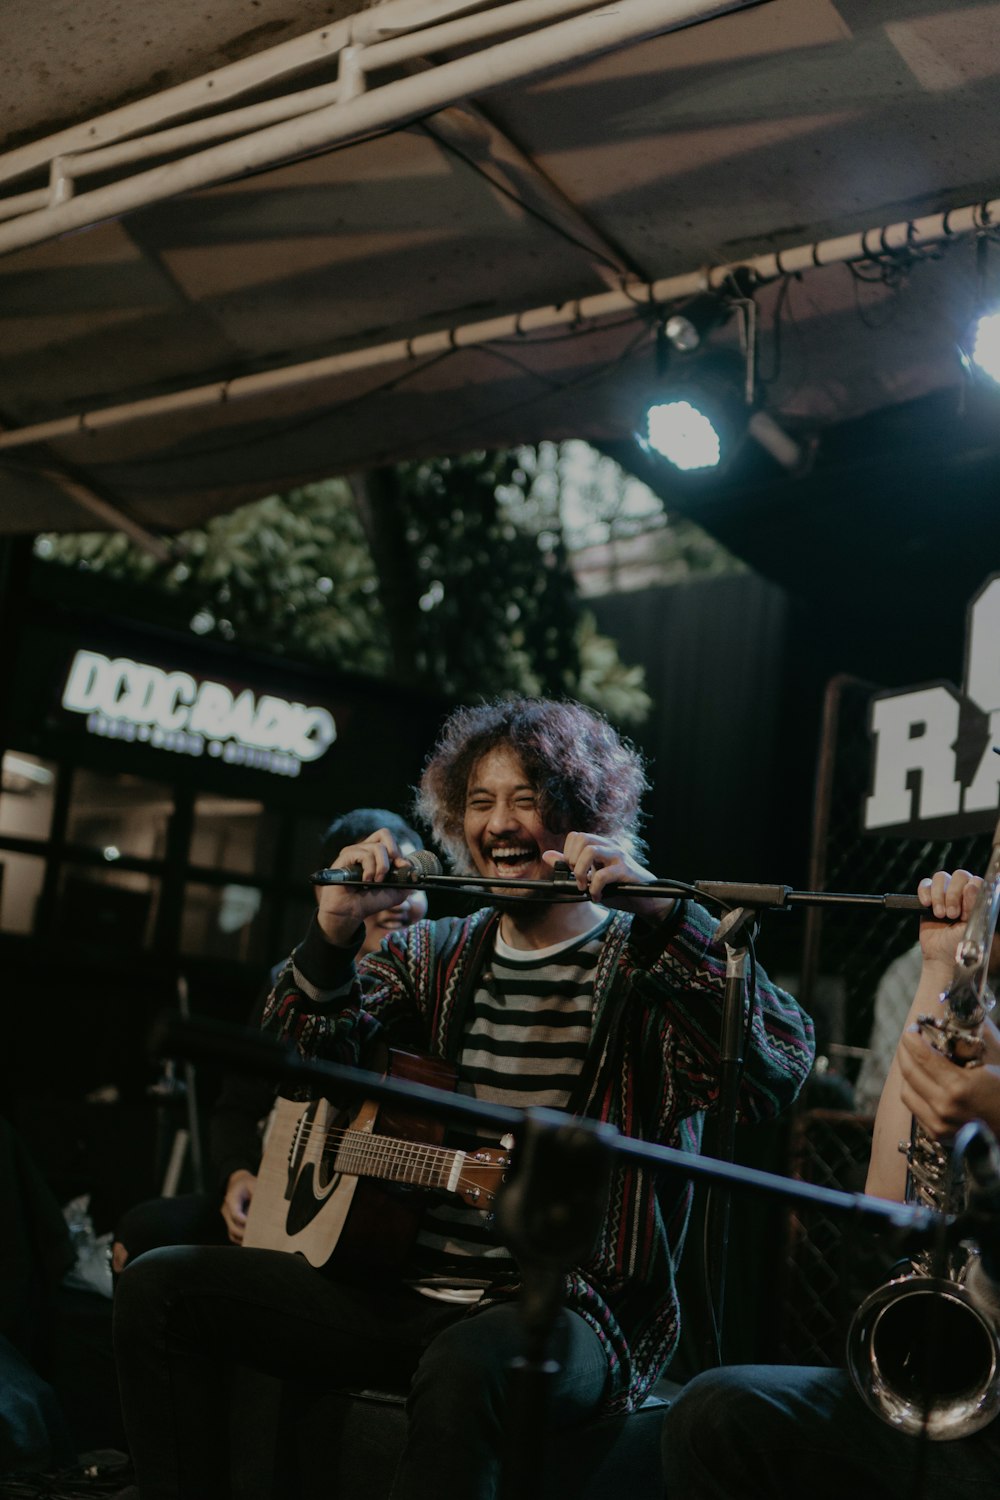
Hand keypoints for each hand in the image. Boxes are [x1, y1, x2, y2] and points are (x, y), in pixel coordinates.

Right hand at [220, 1169, 255, 1244]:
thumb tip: (266, 1205)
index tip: (256, 1224)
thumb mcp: (252, 1183)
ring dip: (243, 1238)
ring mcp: (227, 1217)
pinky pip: (233, 1234)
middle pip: (233, 1226)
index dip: (245, 1221)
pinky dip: (241, 1238)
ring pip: (232, 1233)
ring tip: (256, 1240)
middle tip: (258, 1235)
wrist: (237, 1182)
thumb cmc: (246, 1183)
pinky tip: (252, 1239)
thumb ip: (257, 1193)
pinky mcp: (230, 1221)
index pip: (235, 1214)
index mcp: (231, 1199)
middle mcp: (226, 1210)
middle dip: (245, 1233)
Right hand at [316, 829, 421, 946]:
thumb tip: (414, 870)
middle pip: (384, 833)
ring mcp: (356, 851)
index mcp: (377, 856)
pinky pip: (365, 854)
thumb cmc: (369, 902)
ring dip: (382, 867)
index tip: (404, 867)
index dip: (400, 853)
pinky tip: (366, 881)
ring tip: (375, 882)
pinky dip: (370, 869)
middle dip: (394, 851)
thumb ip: (406, 881)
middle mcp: (366, 850)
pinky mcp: (346, 856)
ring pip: (378, 848)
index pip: (392, 842)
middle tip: (391, 869)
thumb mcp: (395, 893)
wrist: (350, 912)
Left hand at [543, 833, 674, 921]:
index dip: (567, 852)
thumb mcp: (590, 877)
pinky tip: (597, 897)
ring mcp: (619, 856)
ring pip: (591, 850)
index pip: (576, 836)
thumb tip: (547, 855)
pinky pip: (603, 875)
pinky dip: (594, 889)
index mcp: (601, 845)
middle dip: (572, 860)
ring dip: (580, 871)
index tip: (570, 870)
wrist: (647, 900)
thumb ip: (570, 865)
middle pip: (582, 838)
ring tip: (583, 887)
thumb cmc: (618, 888)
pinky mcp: (626, 871)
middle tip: (576, 878)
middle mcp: (610, 846)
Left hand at [897, 1025, 999, 1140]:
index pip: (922, 1056)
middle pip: (909, 1072)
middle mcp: (944, 1107)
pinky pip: (914, 1107)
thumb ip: (978, 1034)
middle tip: (910, 1037)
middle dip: (905, 1049)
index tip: (913, 1027)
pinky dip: (914, 1090)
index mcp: (959, 1087)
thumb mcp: (999, 1057)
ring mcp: (940, 1124)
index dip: (912, 1037)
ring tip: (916, 1057)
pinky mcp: (938, 1134)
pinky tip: (923, 1079)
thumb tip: (962, 1012)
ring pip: (906, 1091)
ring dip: (907, 1070)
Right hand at [916, 869, 983, 971]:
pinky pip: (925, 883)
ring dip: (938, 895)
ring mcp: (945, 893)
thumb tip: (971, 885)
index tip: (963, 911)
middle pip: (959, 875)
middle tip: (951, 915)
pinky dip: (924, 892)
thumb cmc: (961, 944)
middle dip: (952, 895)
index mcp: (977, 899)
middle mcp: (963, 893)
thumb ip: (973, 906)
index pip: (976, 881)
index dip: (968, 892)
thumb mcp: (971, 926)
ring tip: (939, 915)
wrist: (941, 956)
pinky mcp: (928, 897)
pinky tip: (926, 905)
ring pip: (941, 877)